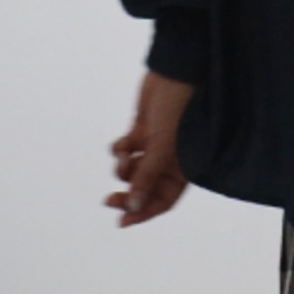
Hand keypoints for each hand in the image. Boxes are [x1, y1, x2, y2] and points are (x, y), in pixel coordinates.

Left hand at [104, 69, 197, 227]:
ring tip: (125, 157)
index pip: (163, 200)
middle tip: (109, 200)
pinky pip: (125, 149)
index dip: (144, 213)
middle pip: (145, 189)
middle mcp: (169, 160)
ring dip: (124, 169)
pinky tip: (123, 143)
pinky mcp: (142, 129)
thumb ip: (148, 177)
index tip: (122, 221)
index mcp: (183, 168)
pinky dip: (120, 149)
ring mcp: (155, 144)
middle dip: (128, 195)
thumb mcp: (164, 147)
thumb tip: (134, 208)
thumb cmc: (179, 109)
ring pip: (132, 170)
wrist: (175, 72)